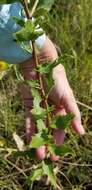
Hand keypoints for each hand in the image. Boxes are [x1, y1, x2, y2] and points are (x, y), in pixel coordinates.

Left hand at [20, 37, 84, 160]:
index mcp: (62, 110)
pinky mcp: (29, 106)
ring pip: (38, 128)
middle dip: (47, 144)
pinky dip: (29, 130)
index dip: (58, 140)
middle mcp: (50, 111)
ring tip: (37, 154)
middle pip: (49, 130)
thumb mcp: (68, 99)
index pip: (60, 128)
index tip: (56, 153)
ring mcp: (39, 109)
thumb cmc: (58, 81)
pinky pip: (29, 120)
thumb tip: (81, 133)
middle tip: (45, 158)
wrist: (41, 67)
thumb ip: (74, 115)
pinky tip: (29, 141)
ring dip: (37, 141)